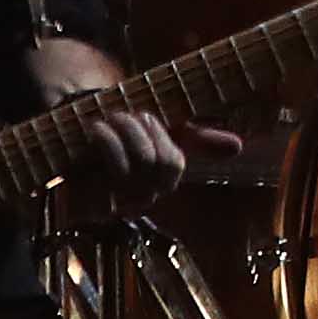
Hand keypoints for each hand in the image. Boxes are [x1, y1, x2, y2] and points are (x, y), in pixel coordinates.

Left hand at [28, 38, 243, 221]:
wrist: (79, 145)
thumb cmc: (126, 138)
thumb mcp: (165, 133)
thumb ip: (203, 140)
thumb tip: (238, 147)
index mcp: (164, 182)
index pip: (171, 163)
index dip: (158, 134)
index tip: (143, 114)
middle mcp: (142, 197)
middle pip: (150, 163)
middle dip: (135, 131)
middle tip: (120, 114)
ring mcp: (115, 202)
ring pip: (126, 170)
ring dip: (113, 138)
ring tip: (101, 122)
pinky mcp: (87, 204)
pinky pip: (96, 182)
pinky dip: (96, 151)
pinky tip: (91, 136)